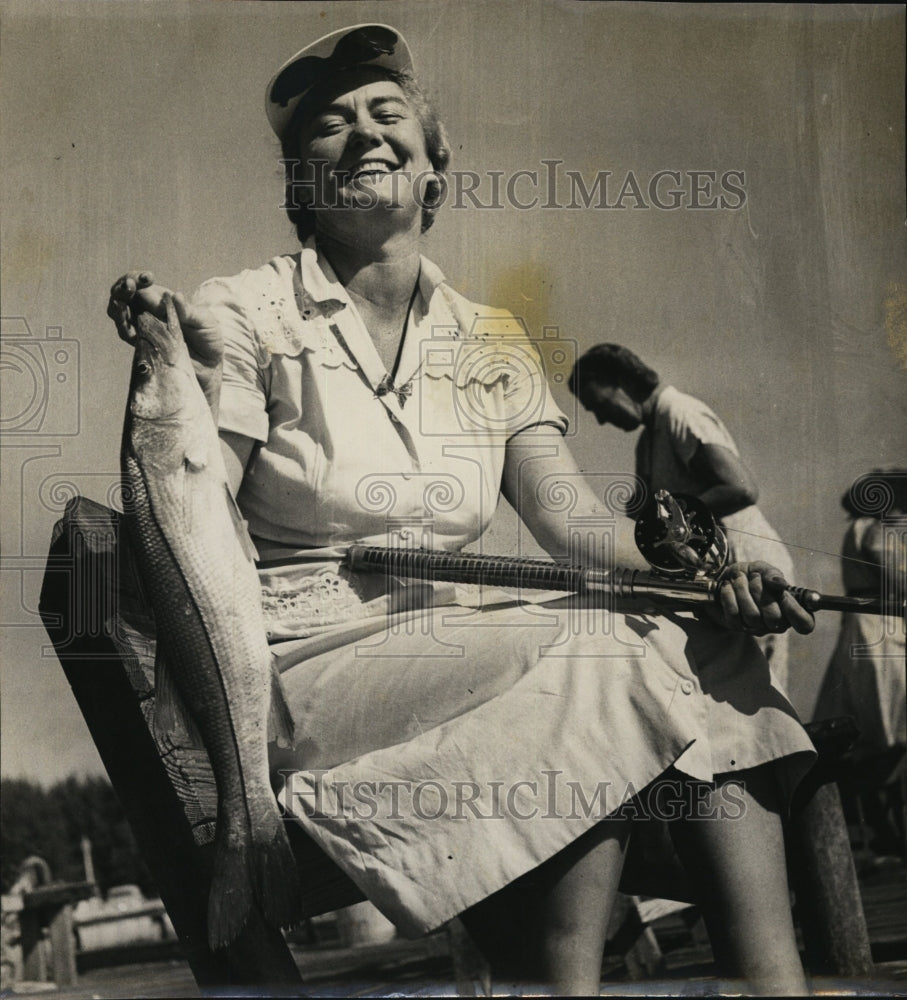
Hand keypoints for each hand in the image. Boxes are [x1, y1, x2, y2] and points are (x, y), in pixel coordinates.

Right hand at [108, 271, 222, 398]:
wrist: (208, 365)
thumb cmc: (208, 338)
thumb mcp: (205, 321)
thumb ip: (189, 311)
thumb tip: (175, 295)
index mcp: (162, 300)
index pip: (141, 283)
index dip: (138, 278)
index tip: (148, 277)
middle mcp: (148, 310)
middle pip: (123, 294)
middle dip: (122, 288)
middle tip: (130, 286)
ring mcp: (143, 326)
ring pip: (119, 312)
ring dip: (118, 306)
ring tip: (122, 304)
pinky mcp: (142, 344)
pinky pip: (126, 334)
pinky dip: (124, 328)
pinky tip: (130, 327)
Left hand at [708, 561, 814, 635]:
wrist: (723, 578)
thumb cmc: (749, 575)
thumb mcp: (762, 569)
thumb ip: (772, 574)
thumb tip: (780, 584)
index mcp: (790, 610)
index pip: (805, 624)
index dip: (796, 612)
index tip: (784, 595)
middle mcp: (776, 623)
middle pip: (775, 619)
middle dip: (762, 593)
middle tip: (754, 578)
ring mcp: (756, 627)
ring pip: (753, 616)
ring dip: (743, 591)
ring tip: (739, 578)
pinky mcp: (736, 626)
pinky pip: (734, 614)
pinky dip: (729, 595)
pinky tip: (728, 586)